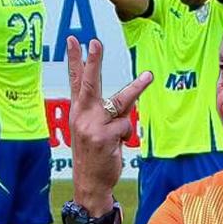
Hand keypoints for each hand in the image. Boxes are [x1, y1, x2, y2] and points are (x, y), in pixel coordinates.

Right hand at [66, 37, 152, 213]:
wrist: (89, 183)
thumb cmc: (95, 155)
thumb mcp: (97, 130)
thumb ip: (111, 111)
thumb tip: (131, 96)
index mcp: (78, 111)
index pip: (76, 81)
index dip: (75, 60)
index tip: (74, 40)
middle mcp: (81, 115)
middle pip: (90, 83)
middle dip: (93, 62)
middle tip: (95, 42)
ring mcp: (91, 126)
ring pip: (120, 102)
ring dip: (136, 88)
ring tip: (148, 76)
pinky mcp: (102, 137)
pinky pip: (126, 126)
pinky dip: (126, 135)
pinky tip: (116, 147)